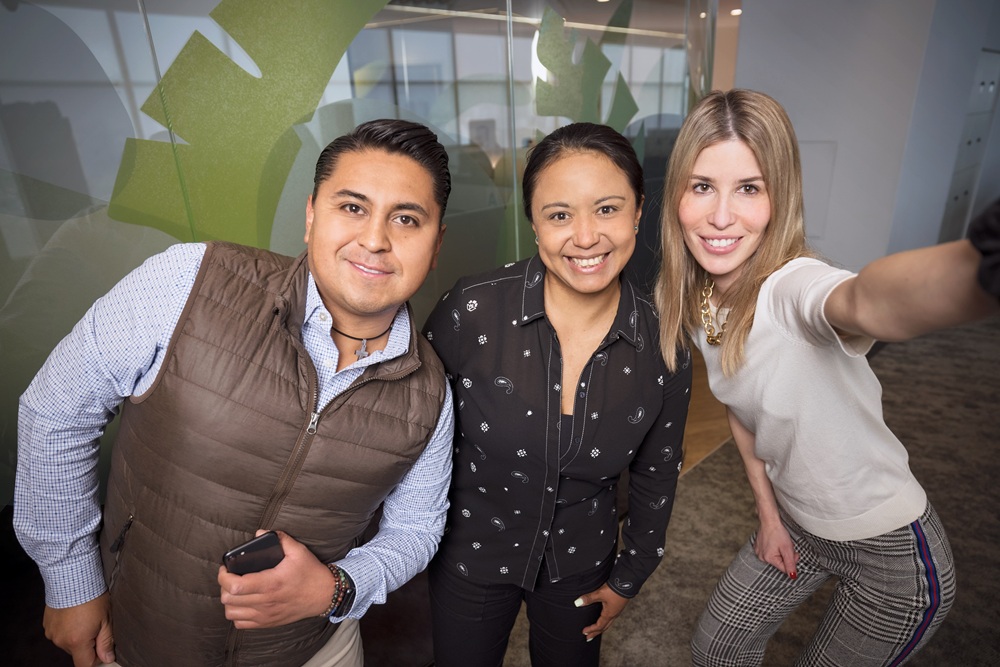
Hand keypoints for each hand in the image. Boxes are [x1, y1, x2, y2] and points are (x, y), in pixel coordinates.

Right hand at [43, 592, 114, 665]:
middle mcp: (61, 641)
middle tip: (96, 625)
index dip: (97, 659)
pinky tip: (74, 614)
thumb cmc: (92, 597)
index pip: (85, 665)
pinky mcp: (46, 625)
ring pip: (67, 642)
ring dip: (77, 635)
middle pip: (77, 652)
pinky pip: (59, 633)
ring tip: (84, 617)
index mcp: (77, 642)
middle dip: (88, 644)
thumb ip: (106, 642)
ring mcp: (52, 633)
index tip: (103, 649)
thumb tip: (107, 658)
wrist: (72, 578)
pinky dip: (67, 628)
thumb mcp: (106, 619)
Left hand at [219, 530, 334, 628]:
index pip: (235, 586)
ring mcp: (266, 615)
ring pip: (231, 613)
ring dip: (229, 601)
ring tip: (235, 590)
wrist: (324, 595)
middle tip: (230, 576)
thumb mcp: (299, 551)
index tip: (226, 568)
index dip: (224, 576)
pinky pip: (241, 623)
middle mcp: (266, 602)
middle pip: (228, 599)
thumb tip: (259, 532)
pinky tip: (243, 603)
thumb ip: (280, 539)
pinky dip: (237, 613)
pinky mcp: (267, 622)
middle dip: (224, 586)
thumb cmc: (311, 573)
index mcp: (271, 583)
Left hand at [575, 583, 629, 640]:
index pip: (599, 626)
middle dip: (596, 633)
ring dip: (601, 628)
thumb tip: (577, 603)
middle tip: (589, 637)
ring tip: (596, 630)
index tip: (584, 632)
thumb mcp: (600, 593)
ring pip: (608, 623)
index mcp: (609, 614)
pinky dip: (605, 621)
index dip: (591, 629)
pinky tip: (604, 618)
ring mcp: (617, 610)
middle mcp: (614, 614)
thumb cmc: (615, 589)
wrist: (628, 582)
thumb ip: (588, 598)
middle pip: (604, 627)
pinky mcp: (618, 606)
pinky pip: (611, 618)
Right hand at [753, 519, 798, 578]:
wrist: (769, 520)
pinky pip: (769, 552)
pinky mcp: (758, 547)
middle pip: (779, 563)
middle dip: (786, 556)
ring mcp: (759, 552)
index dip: (792, 561)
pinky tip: (775, 541)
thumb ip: (790, 564)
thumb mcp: (787, 549)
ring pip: (775, 557)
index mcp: (768, 558)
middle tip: (788, 546)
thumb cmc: (778, 532)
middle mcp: (761, 557)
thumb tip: (792, 576)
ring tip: (780, 542)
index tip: (794, 552)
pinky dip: (775, 548)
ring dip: (781, 552)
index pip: (785, 568)